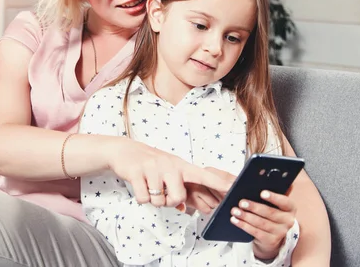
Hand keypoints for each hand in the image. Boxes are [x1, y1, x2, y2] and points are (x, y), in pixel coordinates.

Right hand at [107, 139, 231, 208]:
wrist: (124, 150)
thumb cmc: (151, 164)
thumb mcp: (168, 171)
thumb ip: (179, 189)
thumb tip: (183, 209)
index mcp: (181, 166)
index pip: (204, 175)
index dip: (220, 182)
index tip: (235, 187)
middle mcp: (170, 165)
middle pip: (177, 197)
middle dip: (168, 202)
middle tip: (161, 192)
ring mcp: (153, 168)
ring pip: (159, 201)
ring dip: (153, 199)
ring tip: (148, 185)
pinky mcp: (137, 172)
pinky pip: (144, 198)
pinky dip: (141, 197)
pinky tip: (139, 184)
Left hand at [230, 189, 296, 259]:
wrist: (271, 237)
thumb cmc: (270, 213)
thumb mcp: (274, 203)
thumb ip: (275, 191)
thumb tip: (276, 176)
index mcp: (290, 208)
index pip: (285, 202)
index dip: (274, 197)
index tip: (261, 192)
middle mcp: (288, 221)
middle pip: (270, 213)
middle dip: (254, 207)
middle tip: (241, 202)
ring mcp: (280, 232)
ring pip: (261, 223)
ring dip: (246, 216)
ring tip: (234, 210)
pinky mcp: (271, 241)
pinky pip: (255, 232)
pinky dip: (243, 225)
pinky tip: (235, 220)